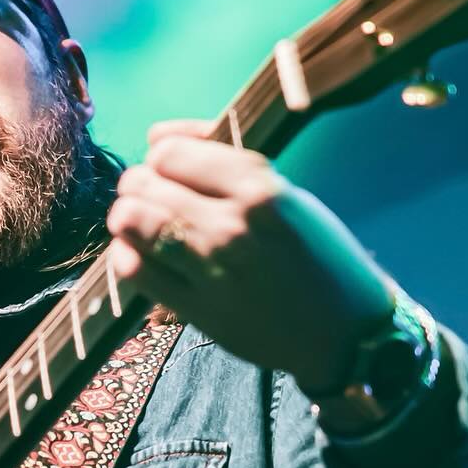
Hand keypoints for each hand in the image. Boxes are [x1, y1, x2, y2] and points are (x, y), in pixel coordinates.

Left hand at [106, 121, 396, 389]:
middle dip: (142, 184)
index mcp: (259, 190)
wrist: (341, 333)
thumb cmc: (318, 255)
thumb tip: (156, 134)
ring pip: (130, 222)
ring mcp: (208, 270)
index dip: (164, 156)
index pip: (169, 153)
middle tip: (156, 196)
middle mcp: (229, 227)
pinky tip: (145, 253)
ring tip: (146, 222)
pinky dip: (127, 254)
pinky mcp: (193, 308)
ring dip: (130, 216)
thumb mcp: (286, 194)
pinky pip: (133, 269)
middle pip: (142, 184)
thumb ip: (222, 160)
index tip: (174, 168)